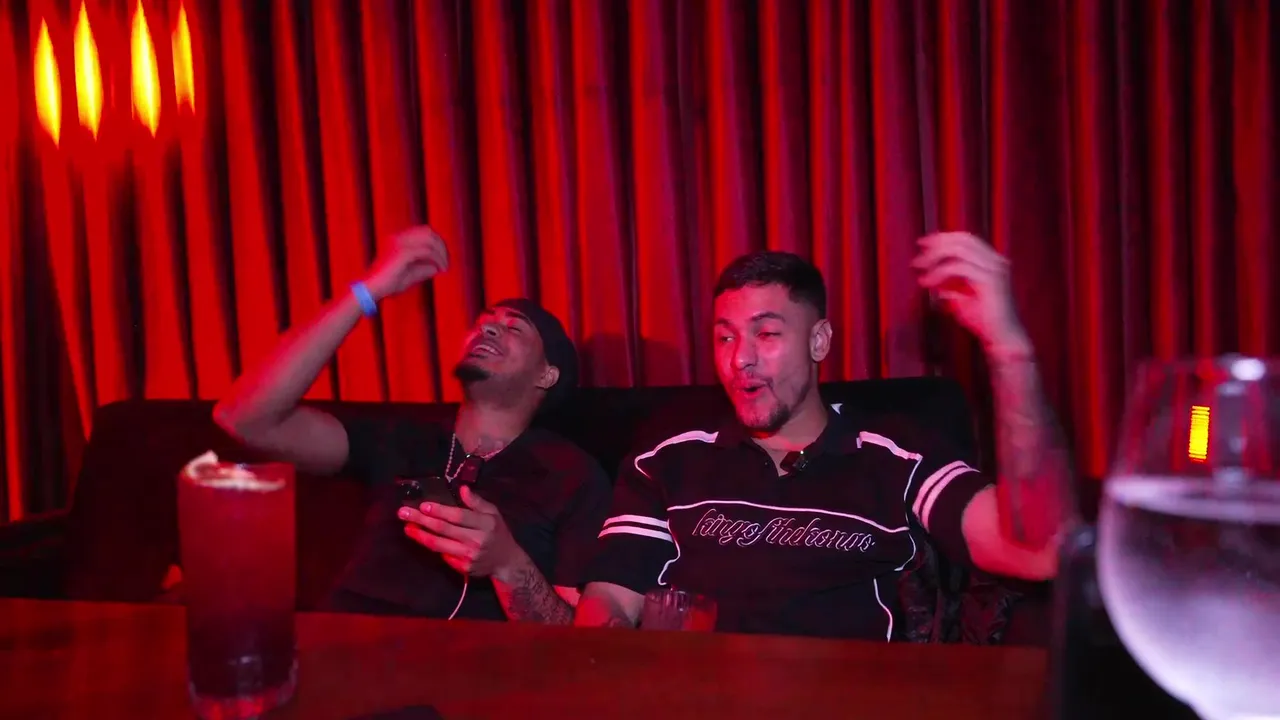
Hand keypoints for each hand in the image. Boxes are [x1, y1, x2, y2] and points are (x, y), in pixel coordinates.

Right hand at [362, 225, 449, 300]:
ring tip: (445, 267)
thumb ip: (423, 269)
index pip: (424, 232)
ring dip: (441, 253)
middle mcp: (399, 238)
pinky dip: (437, 259)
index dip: (438, 243)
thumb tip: (437, 267)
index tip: (444, 259)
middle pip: (429, 232)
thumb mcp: (410, 275)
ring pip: (430, 240)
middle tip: (446, 263)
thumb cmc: (388, 284)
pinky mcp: (402, 253)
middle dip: (442, 246)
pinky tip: (440, 269)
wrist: (371, 289)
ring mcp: (400, 243)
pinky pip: (427, 251)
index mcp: (398, 239)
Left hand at [398, 486, 524, 580]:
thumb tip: (462, 489)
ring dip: (420, 536)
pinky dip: (431, 546)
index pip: (458, 516)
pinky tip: (421, 538)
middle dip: (422, 520)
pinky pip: (443, 556)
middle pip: (444, 530)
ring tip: (406, 527)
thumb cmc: (497, 532)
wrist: (505, 562)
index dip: (440, 511)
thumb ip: (477, 502)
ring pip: (439, 545)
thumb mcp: (493, 513)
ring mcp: (468, 556)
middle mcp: (476, 540)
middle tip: (404, 513)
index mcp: (485, 524)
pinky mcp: (463, 568)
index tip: (423, 505)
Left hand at [912, 232, 1031, 356]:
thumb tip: (928, 273)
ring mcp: (995, 269)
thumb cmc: (982, 320)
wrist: (1001, 338)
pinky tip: (927, 282)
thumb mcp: (959, 296)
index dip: (944, 238)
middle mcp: (996, 261)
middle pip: (963, 240)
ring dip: (935, 256)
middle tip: (919, 252)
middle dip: (938, 243)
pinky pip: (958, 267)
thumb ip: (947, 283)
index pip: (967, 240)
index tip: (923, 243)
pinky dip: (939, 272)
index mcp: (992, 262)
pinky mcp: (990, 280)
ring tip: (919, 267)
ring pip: (960, 250)